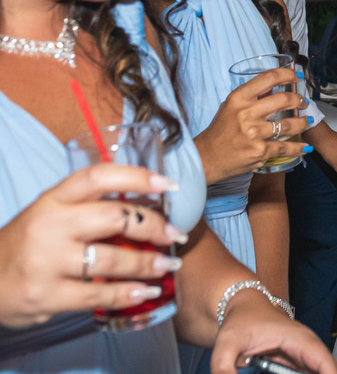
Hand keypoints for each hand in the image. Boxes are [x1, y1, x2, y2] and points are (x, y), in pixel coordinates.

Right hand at [0, 165, 186, 328]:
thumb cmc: (28, 245)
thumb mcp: (50, 214)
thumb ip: (89, 206)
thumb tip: (147, 202)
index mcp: (52, 199)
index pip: (98, 176)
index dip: (137, 176)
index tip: (168, 184)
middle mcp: (49, 225)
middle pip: (115, 217)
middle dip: (154, 226)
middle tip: (174, 234)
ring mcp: (46, 261)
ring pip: (112, 258)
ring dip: (147, 263)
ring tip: (167, 265)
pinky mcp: (46, 294)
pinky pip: (98, 293)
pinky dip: (127, 293)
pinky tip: (144, 291)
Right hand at [194, 68, 308, 182]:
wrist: (207, 158)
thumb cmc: (220, 132)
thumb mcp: (230, 107)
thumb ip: (252, 97)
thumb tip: (275, 86)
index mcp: (239, 98)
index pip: (268, 78)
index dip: (287, 75)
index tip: (298, 76)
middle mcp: (246, 113)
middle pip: (283, 99)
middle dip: (298, 100)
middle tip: (303, 102)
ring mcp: (254, 133)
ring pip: (288, 124)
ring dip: (302, 122)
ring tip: (307, 121)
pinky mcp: (260, 151)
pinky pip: (285, 147)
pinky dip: (298, 147)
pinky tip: (305, 146)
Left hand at [210, 292, 336, 373]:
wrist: (243, 307)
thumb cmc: (239, 320)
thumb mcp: (225, 345)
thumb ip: (223, 369)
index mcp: (297, 338)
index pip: (323, 361)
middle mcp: (307, 345)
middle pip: (332, 368)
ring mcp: (305, 352)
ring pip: (325, 370)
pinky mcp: (299, 360)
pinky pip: (315, 372)